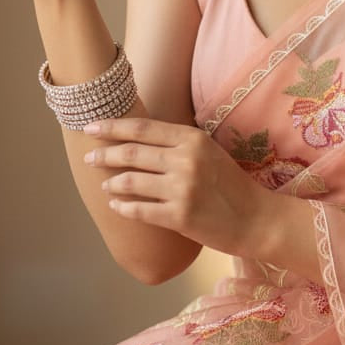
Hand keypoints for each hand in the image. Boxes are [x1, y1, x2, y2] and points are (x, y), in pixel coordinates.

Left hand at [82, 116, 274, 258]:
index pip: (142, 128)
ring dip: (112, 182)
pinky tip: (115, 204)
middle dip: (104, 154)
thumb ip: (177, 143)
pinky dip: (122, 206)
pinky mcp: (180, 216)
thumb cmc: (229, 184)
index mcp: (192, 139)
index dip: (112, 126)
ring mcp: (182, 189)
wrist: (256, 218)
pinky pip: (139, 210)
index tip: (90, 127)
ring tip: (105, 184)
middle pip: (132, 153)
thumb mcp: (208, 151)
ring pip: (131, 181)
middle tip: (89, 157)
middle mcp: (186, 160)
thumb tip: (136, 137)